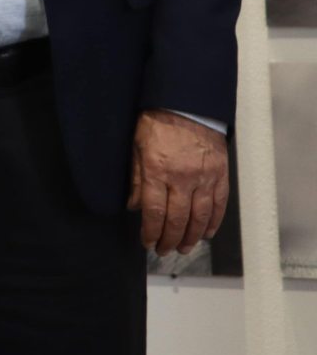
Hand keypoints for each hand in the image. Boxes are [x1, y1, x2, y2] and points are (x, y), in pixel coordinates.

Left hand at [128, 109, 229, 255]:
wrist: (186, 103)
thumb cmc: (156, 122)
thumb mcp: (135, 146)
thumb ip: (136, 178)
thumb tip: (134, 206)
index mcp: (157, 170)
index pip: (154, 212)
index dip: (150, 232)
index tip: (147, 243)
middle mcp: (182, 178)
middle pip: (178, 219)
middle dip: (169, 239)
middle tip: (164, 250)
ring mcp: (204, 177)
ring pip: (200, 217)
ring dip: (192, 237)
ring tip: (183, 247)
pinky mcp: (220, 174)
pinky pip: (219, 205)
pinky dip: (213, 222)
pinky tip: (207, 233)